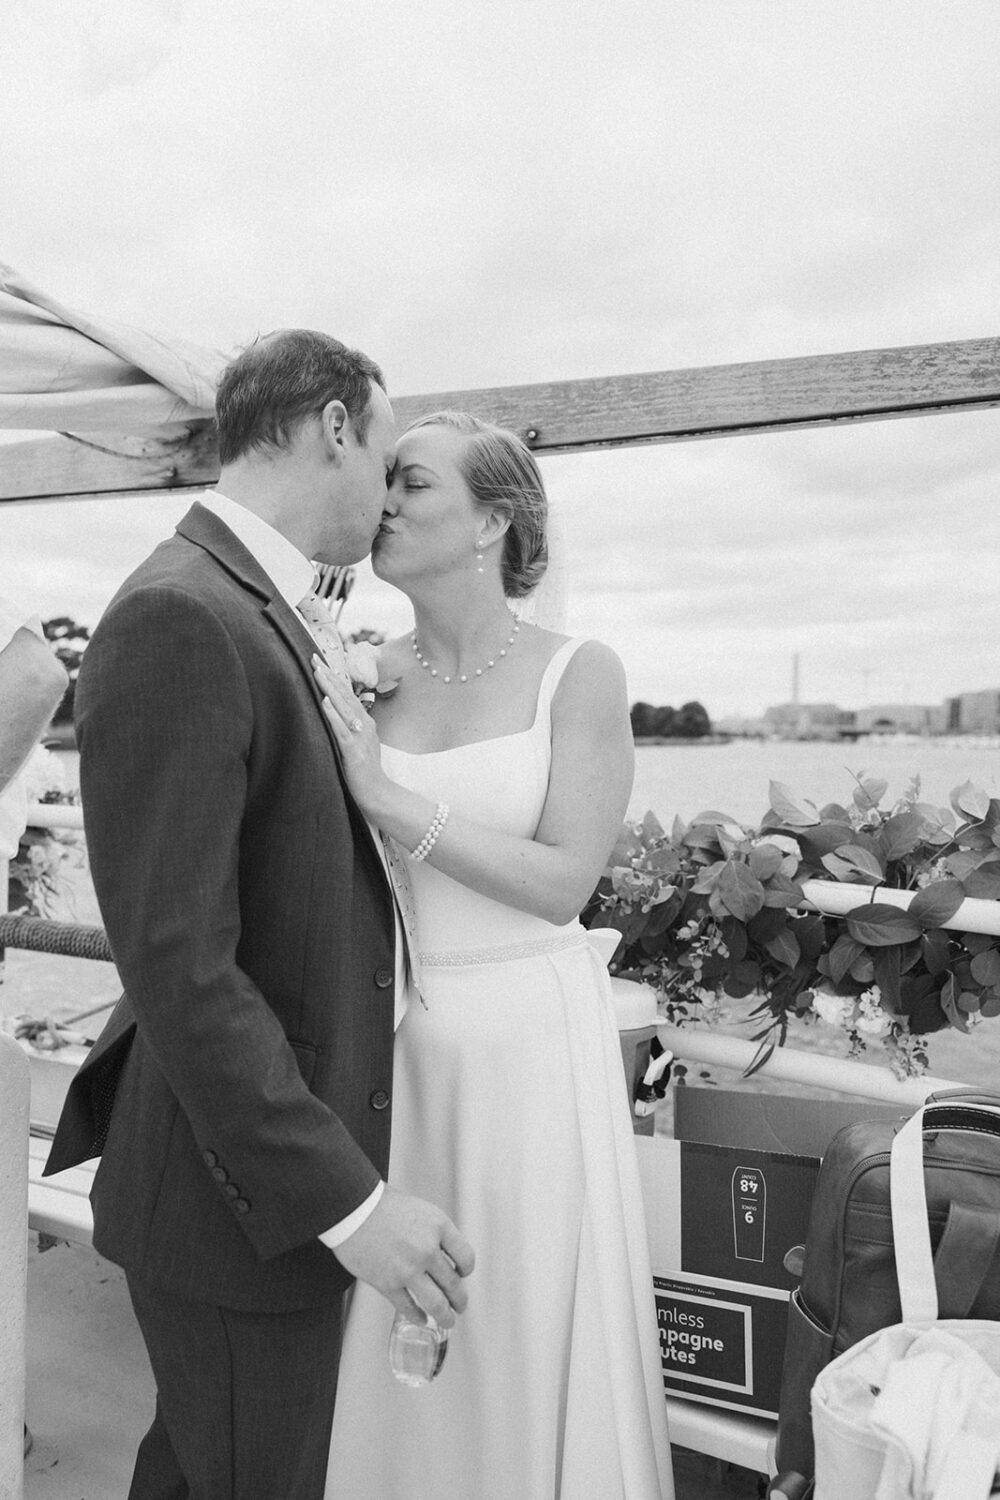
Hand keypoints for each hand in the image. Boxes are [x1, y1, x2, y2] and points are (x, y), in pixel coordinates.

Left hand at [312, 654, 386, 814]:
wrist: (378, 794)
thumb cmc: (364, 772)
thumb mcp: (357, 744)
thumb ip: (347, 728)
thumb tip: (330, 713)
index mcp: (364, 722)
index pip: (347, 694)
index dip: (333, 676)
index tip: (319, 661)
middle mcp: (364, 724)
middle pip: (344, 694)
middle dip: (328, 675)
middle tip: (313, 656)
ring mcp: (360, 737)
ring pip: (343, 707)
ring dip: (329, 688)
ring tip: (317, 671)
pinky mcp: (354, 751)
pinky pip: (342, 730)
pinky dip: (333, 715)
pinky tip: (324, 702)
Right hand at [332, 1185, 474, 1326]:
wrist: (352, 1208)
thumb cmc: (382, 1204)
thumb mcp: (419, 1210)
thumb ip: (433, 1232)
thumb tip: (442, 1253)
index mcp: (439, 1226)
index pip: (466, 1257)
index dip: (466, 1270)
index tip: (462, 1275)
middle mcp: (427, 1249)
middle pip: (453, 1284)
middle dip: (459, 1300)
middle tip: (460, 1305)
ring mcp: (408, 1269)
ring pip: (436, 1303)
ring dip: (445, 1316)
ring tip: (448, 1321)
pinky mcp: (387, 1284)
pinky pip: (408, 1307)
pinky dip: (417, 1317)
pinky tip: (421, 1319)